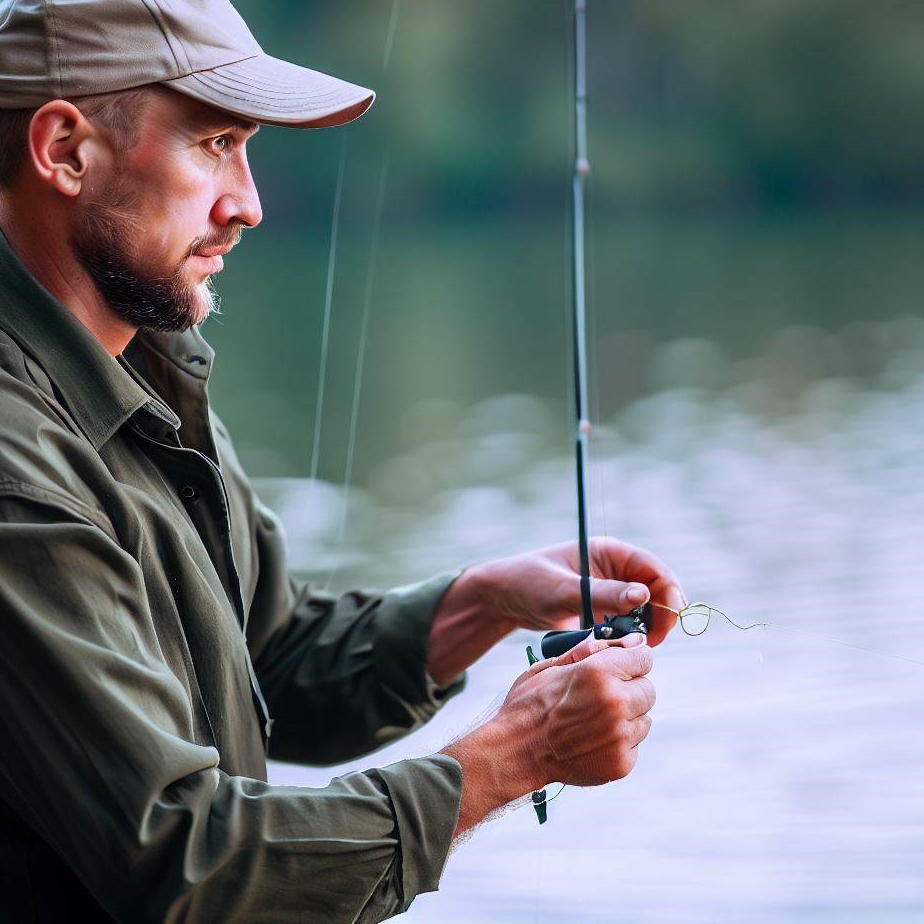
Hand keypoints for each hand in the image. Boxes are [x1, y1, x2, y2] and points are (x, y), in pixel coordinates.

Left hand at [472, 536, 685, 645]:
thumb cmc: (529, 583)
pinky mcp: (602, 610)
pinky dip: (630, 635)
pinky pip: (627, 623)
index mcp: (609, 552)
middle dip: (662, 614)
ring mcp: (610, 591)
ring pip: (645, 610)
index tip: (671, 616)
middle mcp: (614, 569)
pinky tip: (622, 647)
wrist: (503, 599)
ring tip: (637, 646)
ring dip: (647, 627)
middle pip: (656, 590)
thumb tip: (643, 595)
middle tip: (654, 641)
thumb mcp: (564, 590)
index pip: (653, 568)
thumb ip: (602, 594)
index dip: (668, 591)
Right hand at [501, 633, 654, 786]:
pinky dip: (620, 742)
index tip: (625, 665)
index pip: (644, 657)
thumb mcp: (550, 666)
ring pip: (644, 718)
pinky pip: (635, 744)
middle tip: (602, 696)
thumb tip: (626, 641)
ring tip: (594, 721)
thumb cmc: (528, 706)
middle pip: (648, 689)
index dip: (632, 659)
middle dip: (629, 689)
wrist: (515, 752)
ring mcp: (620, 735)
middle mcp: (615, 702)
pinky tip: (594, 739)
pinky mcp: (621, 763)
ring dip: (626, 717)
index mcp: (598, 672)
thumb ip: (589, 651)